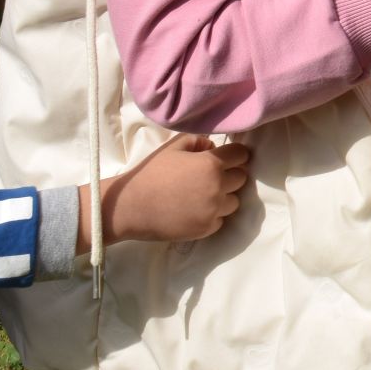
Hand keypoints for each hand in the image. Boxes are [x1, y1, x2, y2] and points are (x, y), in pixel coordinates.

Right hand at [84, 134, 249, 249]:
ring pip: (234, 200)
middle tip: (210, 176)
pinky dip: (213, 214)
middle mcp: (217, 187)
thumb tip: (213, 146)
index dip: (234, 155)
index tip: (227, 157)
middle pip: (241, 178)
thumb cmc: (150, 173)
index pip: (241, 155)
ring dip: (224, 196)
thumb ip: (198, 141)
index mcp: (211, 164)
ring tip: (202, 195)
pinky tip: (195, 210)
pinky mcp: (206, 229)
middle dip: (230, 174)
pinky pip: (221, 219)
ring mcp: (213, 210)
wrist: (129, 207)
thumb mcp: (173, 147)